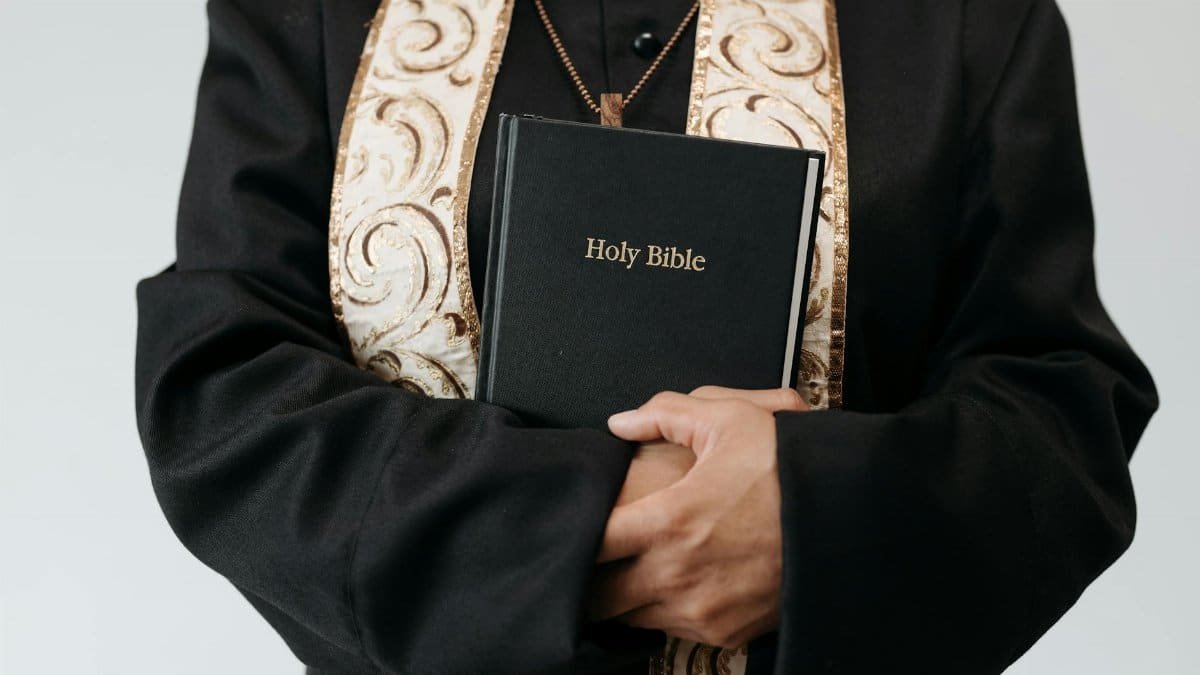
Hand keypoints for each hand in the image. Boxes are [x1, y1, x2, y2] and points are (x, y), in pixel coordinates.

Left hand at [589, 387, 805, 648]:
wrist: (851, 515)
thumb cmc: (788, 464)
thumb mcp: (730, 418)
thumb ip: (665, 413)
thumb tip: (619, 422)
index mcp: (669, 521)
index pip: (591, 545)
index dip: (575, 536)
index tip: (572, 527)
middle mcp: (678, 576)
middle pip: (601, 597)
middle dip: (591, 580)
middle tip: (594, 560)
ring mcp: (702, 611)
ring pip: (634, 617)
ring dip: (629, 596)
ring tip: (635, 568)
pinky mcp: (726, 633)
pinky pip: (675, 630)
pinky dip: (667, 612)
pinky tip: (678, 583)